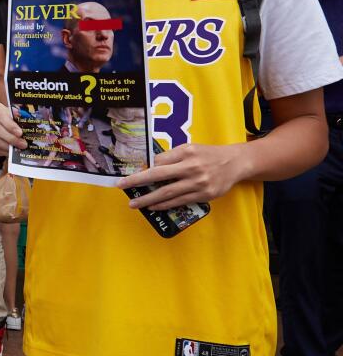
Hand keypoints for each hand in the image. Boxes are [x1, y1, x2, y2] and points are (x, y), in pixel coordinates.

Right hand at [0, 101, 25, 156]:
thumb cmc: (5, 118)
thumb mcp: (11, 114)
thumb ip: (17, 118)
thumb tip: (26, 125)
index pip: (0, 115)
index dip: (10, 125)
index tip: (20, 133)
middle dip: (11, 138)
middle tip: (22, 144)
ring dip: (6, 147)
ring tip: (16, 150)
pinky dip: (0, 152)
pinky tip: (8, 152)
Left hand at [117, 142, 246, 209]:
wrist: (235, 163)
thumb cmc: (207, 155)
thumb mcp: (190, 148)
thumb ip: (171, 157)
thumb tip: (149, 166)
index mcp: (186, 153)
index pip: (159, 161)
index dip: (143, 169)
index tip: (129, 176)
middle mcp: (192, 167)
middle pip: (159, 176)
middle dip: (137, 182)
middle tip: (121, 187)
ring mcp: (198, 183)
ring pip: (168, 193)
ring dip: (148, 199)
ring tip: (135, 203)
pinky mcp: (205, 195)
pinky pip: (180, 201)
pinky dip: (164, 205)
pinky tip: (153, 206)